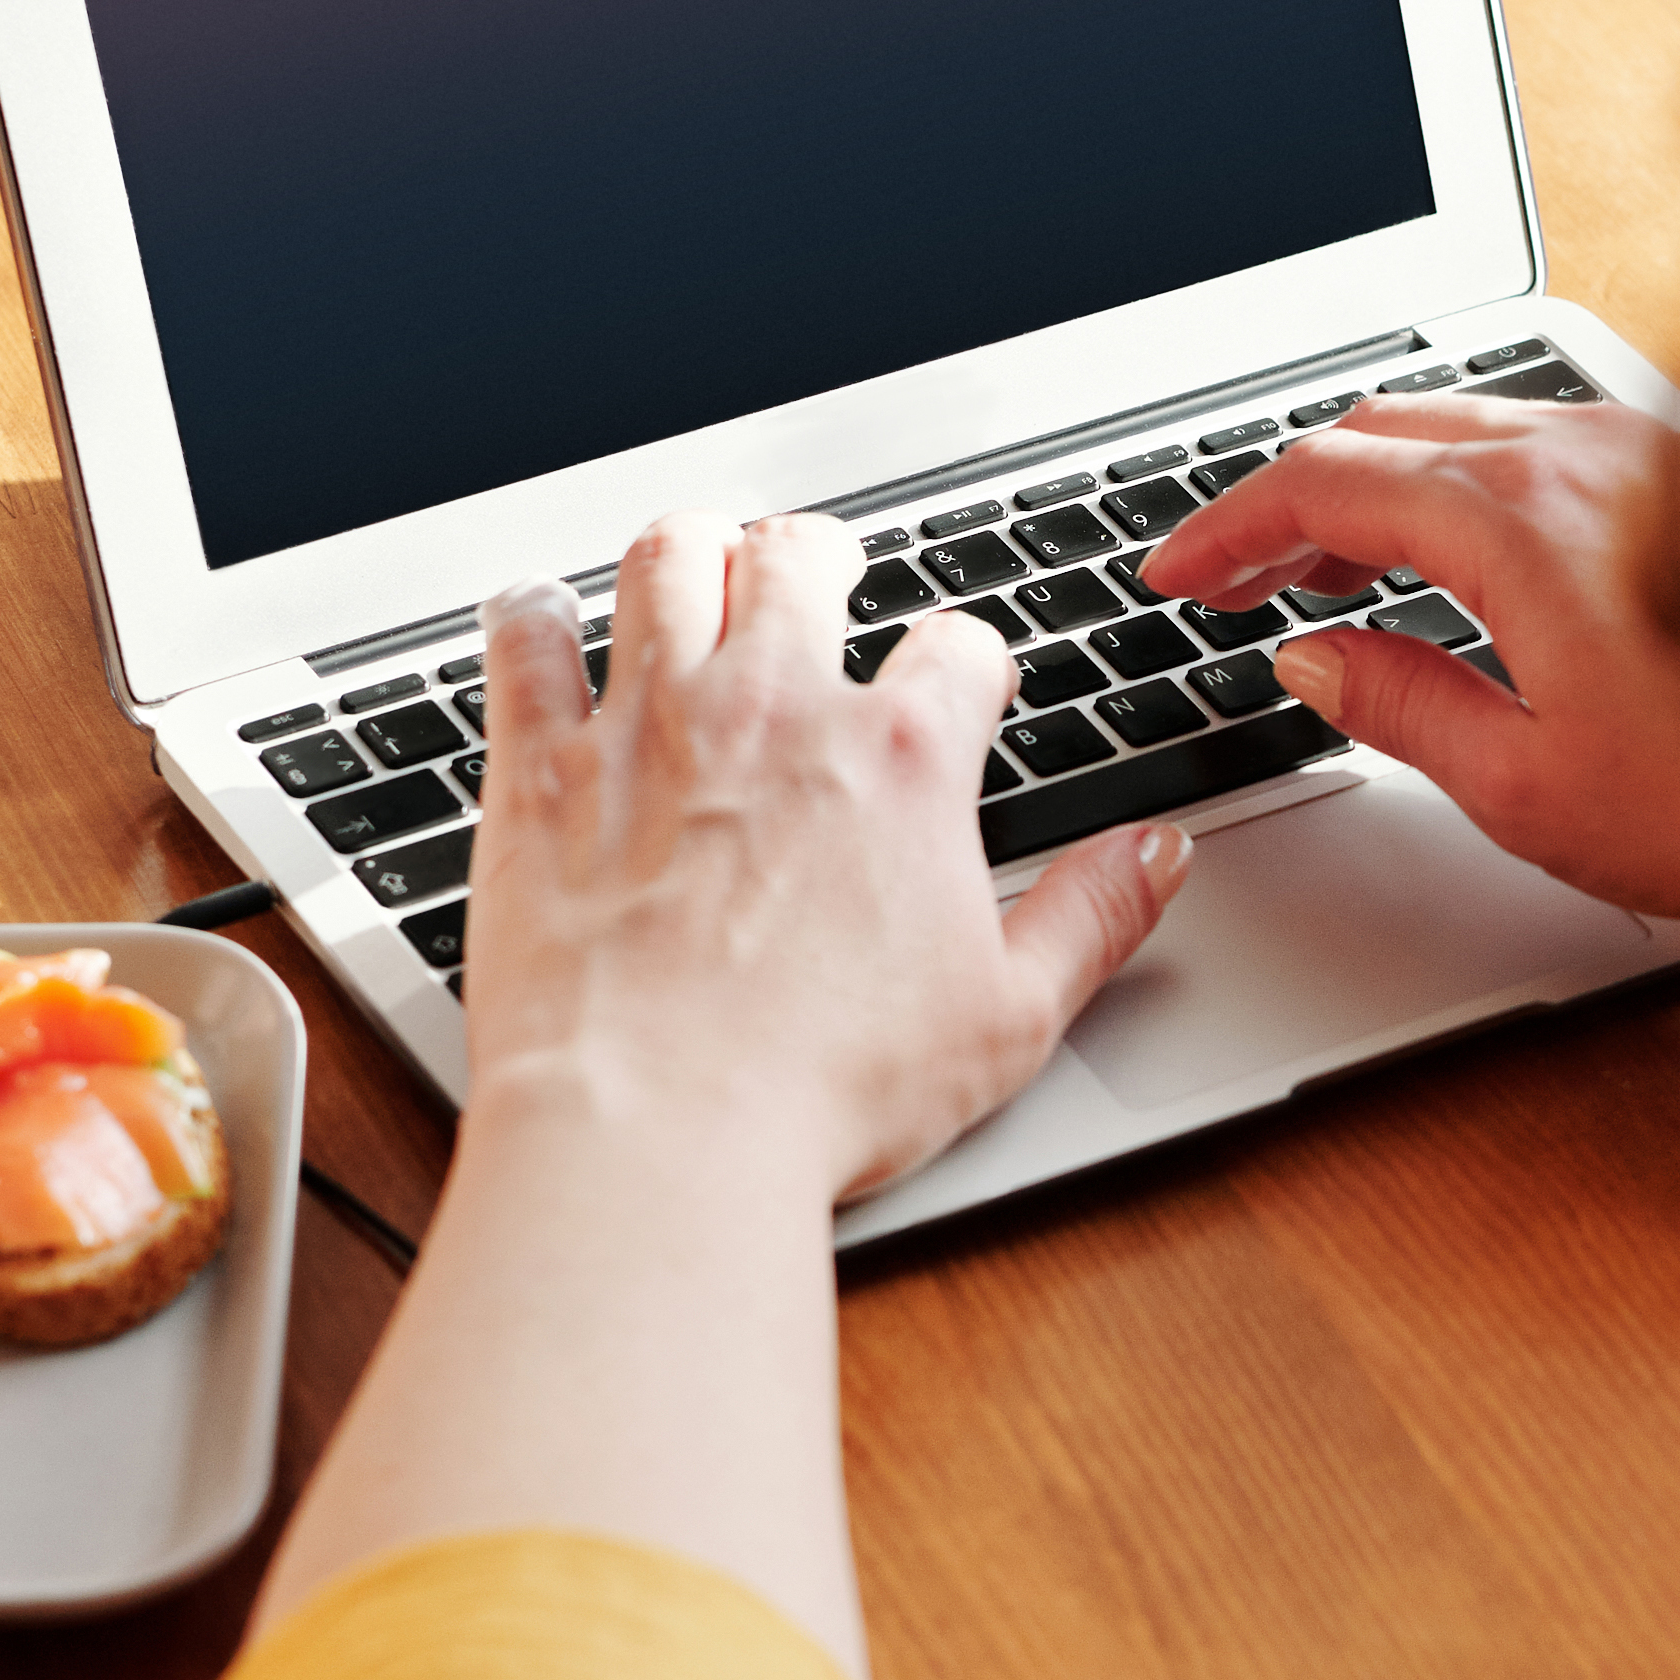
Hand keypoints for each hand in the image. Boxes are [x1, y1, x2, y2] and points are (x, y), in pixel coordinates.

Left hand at [466, 512, 1185, 1210]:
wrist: (658, 1129)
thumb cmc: (825, 1087)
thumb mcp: (1008, 1016)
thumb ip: (1093, 918)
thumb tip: (1156, 855)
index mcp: (904, 757)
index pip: (958, 645)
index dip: (969, 660)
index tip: (960, 683)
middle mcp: (775, 707)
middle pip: (799, 558)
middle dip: (817, 554)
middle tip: (817, 573)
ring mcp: (649, 724)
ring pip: (666, 560)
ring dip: (688, 550)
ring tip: (695, 562)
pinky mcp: (542, 768)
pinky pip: (523, 642)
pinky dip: (530, 616)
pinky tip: (537, 617)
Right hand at [1134, 397, 1679, 919]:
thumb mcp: (1530, 783)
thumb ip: (1401, 705)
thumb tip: (1313, 658)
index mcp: (1517, 521)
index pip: (1322, 483)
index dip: (1225, 528)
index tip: (1175, 574)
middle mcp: (1580, 454)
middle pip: (1381, 434)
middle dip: (1286, 502)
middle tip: (1231, 580)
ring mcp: (1649, 451)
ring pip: (1463, 429)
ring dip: (1375, 487)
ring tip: (1327, 571)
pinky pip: (1541, 442)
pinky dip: (1461, 483)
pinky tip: (1462, 555)